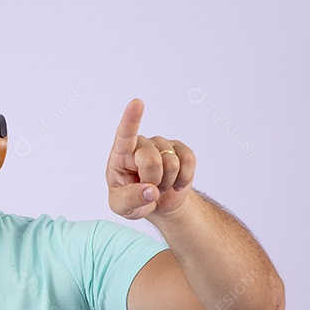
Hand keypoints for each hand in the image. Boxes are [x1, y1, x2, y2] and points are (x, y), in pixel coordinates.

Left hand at [107, 98, 195, 220]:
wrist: (157, 203)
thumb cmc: (134, 200)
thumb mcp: (122, 207)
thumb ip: (130, 200)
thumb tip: (150, 191)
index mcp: (121, 155)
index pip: (125, 135)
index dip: (131, 119)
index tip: (137, 103)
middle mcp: (141, 144)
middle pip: (151, 160)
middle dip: (153, 181)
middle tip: (149, 188)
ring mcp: (162, 145)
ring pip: (171, 163)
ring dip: (167, 183)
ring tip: (160, 185)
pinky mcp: (181, 150)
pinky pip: (188, 162)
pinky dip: (183, 179)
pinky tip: (176, 184)